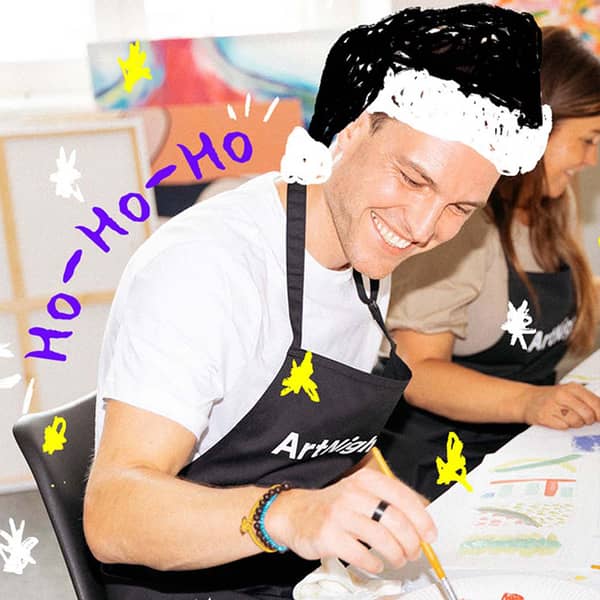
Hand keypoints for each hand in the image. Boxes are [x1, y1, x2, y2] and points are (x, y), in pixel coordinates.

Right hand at [264, 467, 436, 573]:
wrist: (296, 513)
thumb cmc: (336, 506)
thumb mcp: (362, 493)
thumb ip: (391, 501)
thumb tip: (425, 518)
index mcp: (365, 480)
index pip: (402, 495)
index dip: (422, 518)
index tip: (430, 534)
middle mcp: (352, 493)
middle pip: (395, 519)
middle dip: (411, 541)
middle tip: (414, 552)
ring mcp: (339, 514)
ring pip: (382, 538)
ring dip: (396, 555)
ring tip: (397, 560)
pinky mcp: (329, 536)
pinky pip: (361, 554)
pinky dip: (374, 563)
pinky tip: (375, 563)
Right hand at [522, 382, 599, 428]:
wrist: (528, 400)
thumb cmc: (553, 398)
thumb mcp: (572, 394)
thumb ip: (589, 402)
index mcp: (573, 388)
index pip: (596, 404)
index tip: (599, 419)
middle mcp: (562, 394)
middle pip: (588, 415)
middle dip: (587, 420)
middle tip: (581, 418)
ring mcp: (552, 405)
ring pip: (576, 422)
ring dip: (574, 424)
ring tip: (566, 418)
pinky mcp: (544, 417)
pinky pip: (563, 427)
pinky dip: (563, 426)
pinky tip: (557, 419)